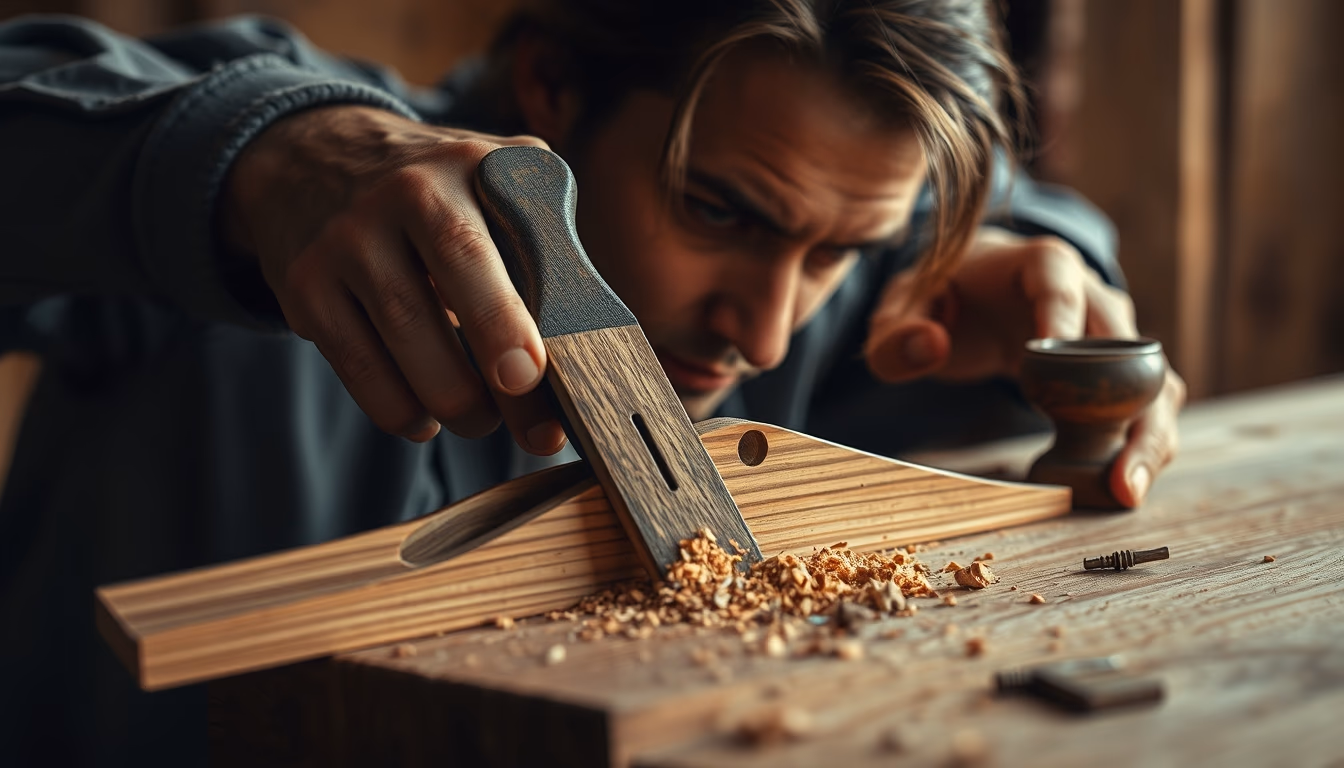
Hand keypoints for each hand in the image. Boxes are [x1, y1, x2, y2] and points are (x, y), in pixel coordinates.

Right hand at [220, 105, 566, 453]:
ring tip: (483, 422)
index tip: (535, 372)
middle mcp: (403, 193)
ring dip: (454, 400)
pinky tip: (426, 418)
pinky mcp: (307, 287)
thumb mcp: (495, 182)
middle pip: (450, 281)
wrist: (313, 160)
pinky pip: (358, 366)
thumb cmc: (439, 194)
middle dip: (491, 359)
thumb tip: (593, 341)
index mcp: (467, 166)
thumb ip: (546, 238)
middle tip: (534, 429)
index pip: (501, 243)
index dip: (514, 312)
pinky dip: (398, 407)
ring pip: (404, 336)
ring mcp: (347, 239)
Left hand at [864, 227, 1186, 504]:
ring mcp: (1113, 336)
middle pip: (1127, 345)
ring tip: (1125, 491)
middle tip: (1116, 468)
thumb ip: (896, 332)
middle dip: (1126, 407)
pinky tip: (1118, 487)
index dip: (1062, 319)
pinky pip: (1145, 408)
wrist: (976, 293)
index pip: (1057, 284)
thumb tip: (932, 346)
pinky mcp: (1118, 373)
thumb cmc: (942, 299)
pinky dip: (1139, 445)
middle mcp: (1091, 295)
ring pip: (1153, 384)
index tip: (1052, 365)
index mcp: (1038, 265)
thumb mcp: (898, 312)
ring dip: (1147, 438)